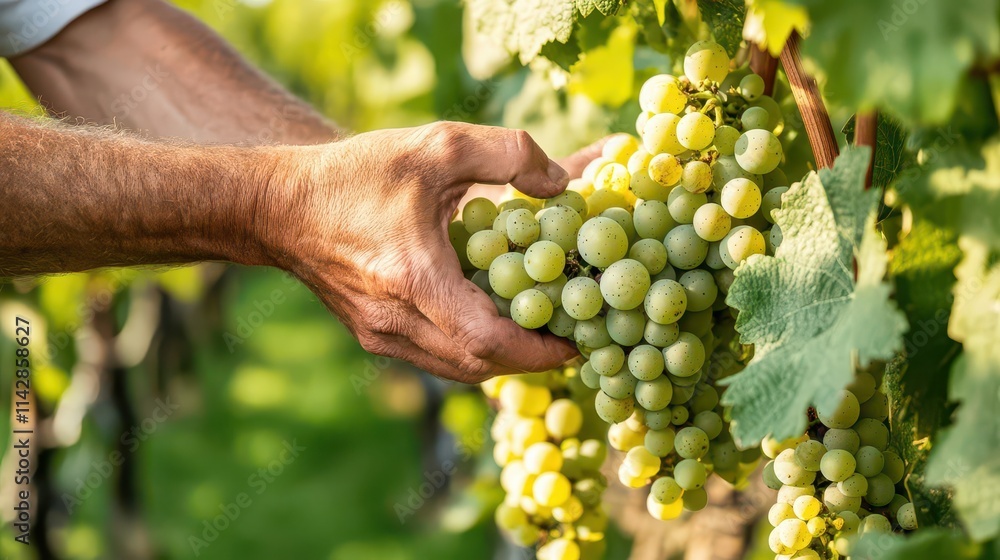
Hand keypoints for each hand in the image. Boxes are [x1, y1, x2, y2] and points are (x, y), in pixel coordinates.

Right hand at [263, 122, 581, 382]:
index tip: (578, 338)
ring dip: (505, 358)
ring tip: (541, 332)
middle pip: (480, 366)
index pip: (488, 340)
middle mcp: (395, 320)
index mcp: (412, 278)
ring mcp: (381, 336)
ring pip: (459, 369)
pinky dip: (473, 350)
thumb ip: (507, 153)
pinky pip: (438, 358)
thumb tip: (560, 183)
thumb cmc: (355, 174)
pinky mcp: (373, 336)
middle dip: (532, 357)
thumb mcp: (435, 145)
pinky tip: (492, 320)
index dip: (540, 347)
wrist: (278, 206)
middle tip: (572, 335)